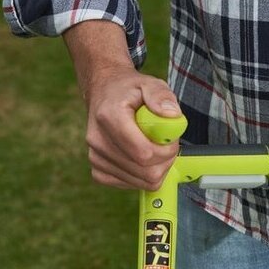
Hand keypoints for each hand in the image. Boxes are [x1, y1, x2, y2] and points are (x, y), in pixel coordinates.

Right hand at [83, 65, 181, 189]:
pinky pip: (129, 184)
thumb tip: (173, 115)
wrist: (104, 93)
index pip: (144, 153)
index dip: (166, 151)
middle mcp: (98, 140)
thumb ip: (162, 97)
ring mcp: (95, 157)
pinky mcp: (98, 170)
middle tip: (165, 144)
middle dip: (165, 161)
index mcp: (110, 117)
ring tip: (153, 146)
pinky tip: (141, 156)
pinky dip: (142, 175)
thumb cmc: (130, 91)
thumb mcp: (150, 84)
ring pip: (140, 182)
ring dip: (155, 168)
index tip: (171, 139)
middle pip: (145, 172)